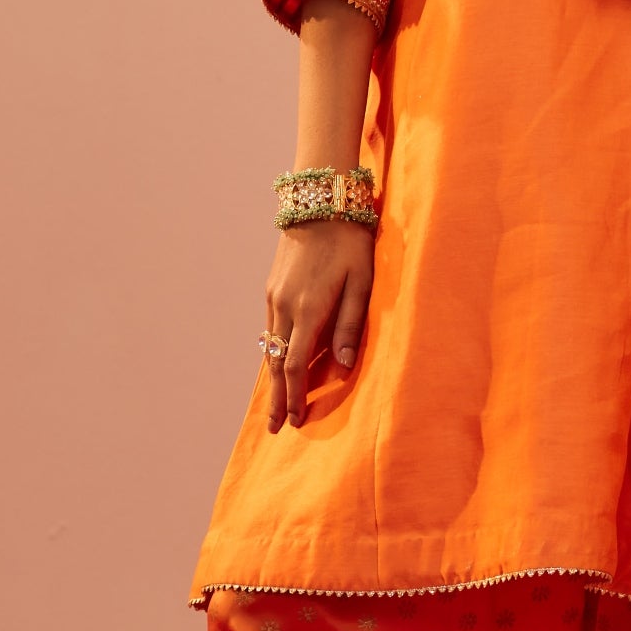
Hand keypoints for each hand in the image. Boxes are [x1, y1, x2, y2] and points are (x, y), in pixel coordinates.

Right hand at [263, 220, 375, 431]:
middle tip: (275, 427)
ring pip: (270, 347)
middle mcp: (285, 306)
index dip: (295, 395)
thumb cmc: (350, 242)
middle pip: (275, 363)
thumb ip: (350, 324)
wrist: (320, 203)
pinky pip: (270, 329)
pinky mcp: (273, 287)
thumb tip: (344, 365)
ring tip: (275, 404)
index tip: (296, 419)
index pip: (295, 364)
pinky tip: (276, 366)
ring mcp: (274, 296)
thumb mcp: (361, 282)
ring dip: (272, 379)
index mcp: (308, 308)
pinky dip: (272, 354)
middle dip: (277, 398)